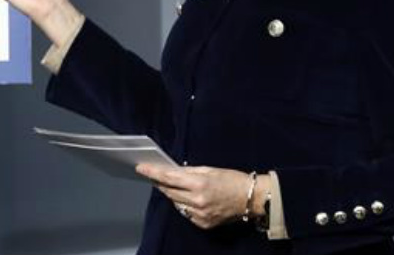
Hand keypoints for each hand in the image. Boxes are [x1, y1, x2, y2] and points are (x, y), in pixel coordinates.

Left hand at [135, 164, 259, 229]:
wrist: (252, 199)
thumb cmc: (233, 180)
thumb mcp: (210, 170)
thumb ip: (189, 172)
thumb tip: (172, 172)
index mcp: (199, 184)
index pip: (169, 178)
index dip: (153, 173)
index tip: (141, 168)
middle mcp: (198, 201)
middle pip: (169, 192)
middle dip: (160, 183)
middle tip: (154, 176)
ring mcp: (200, 215)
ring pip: (176, 204)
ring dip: (172, 195)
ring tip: (174, 186)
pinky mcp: (204, 224)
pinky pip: (186, 213)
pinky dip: (184, 205)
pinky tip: (188, 198)